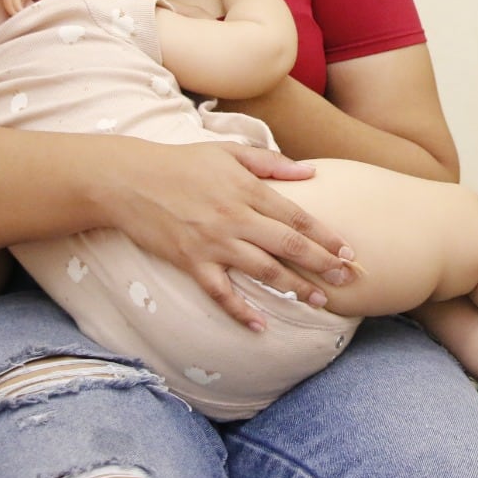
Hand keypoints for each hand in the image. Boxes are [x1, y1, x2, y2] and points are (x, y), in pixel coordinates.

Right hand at [103, 137, 356, 328]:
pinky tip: (260, 325)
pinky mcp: (191, 262)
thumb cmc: (181, 163)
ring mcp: (213, 243)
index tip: (349, 251)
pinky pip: (220, 292)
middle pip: (288, 246)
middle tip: (347, 279)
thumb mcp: (228, 152)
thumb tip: (310, 171)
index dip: (326, 236)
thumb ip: (271, 163)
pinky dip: (241, 311)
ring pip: (263, 271)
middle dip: (321, 264)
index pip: (297, 217)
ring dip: (294, 288)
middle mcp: (236, 218)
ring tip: (319, 302)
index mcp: (248, 190)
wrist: (129, 180)